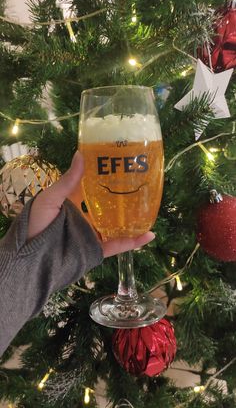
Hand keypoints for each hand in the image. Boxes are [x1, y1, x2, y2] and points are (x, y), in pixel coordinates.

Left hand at [28, 151, 154, 255]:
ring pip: (118, 225)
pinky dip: (133, 242)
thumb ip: (68, 180)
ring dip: (134, 218)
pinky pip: (117, 245)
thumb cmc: (35, 224)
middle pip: (110, 204)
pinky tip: (149, 234)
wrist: (30, 258)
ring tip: (151, 207)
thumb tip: (81, 154)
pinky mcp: (96, 249)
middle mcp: (86, 216)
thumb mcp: (50, 198)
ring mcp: (92, 233)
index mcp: (74, 201)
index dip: (107, 175)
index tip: (123, 163)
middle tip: (144, 183)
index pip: (94, 185)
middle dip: (126, 196)